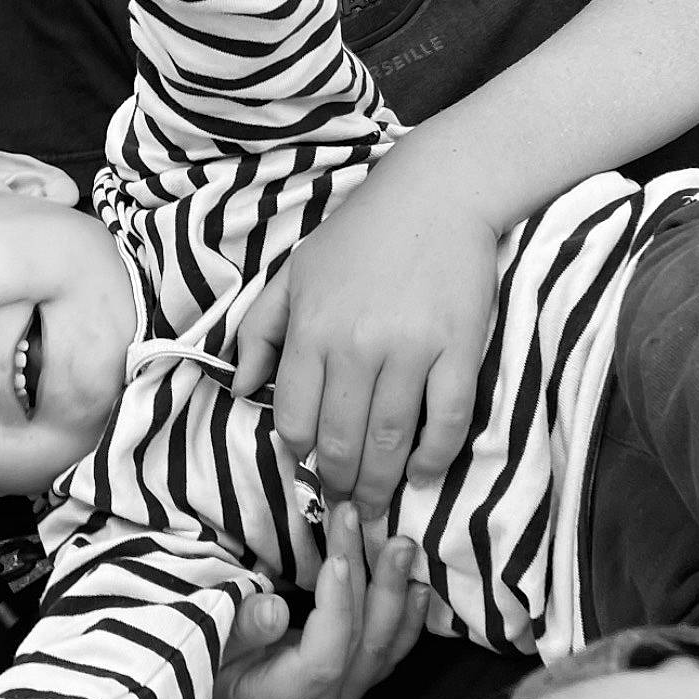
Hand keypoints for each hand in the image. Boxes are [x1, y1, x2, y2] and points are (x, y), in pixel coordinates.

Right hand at [211, 503, 428, 698]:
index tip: (337, 560)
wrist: (220, 697)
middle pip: (357, 644)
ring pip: (382, 649)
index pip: (323, 660)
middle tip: (368, 526)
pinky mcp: (356, 686)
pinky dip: (406, 619)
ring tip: (403, 548)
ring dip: (394, 593)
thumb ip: (239, 630)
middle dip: (365, 580)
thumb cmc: (204, 666)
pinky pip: (389, 654)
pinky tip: (418, 587)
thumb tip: (273, 607)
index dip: (335, 610)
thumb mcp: (204, 647)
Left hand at [235, 180, 498, 518]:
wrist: (436, 193)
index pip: (295, 419)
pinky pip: (445, 422)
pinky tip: (423, 473)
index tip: (309, 470)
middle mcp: (355, 345)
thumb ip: (260, 331)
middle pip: (340, 441)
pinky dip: (433, 458)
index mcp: (312, 329)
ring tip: (378, 503)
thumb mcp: (295, 273)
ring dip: (382, 484)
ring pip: (390, 441)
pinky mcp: (458, 351)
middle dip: (340, 485)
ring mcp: (410, 350)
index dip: (299, 456)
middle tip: (346, 505)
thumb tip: (239, 388)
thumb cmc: (360, 234)